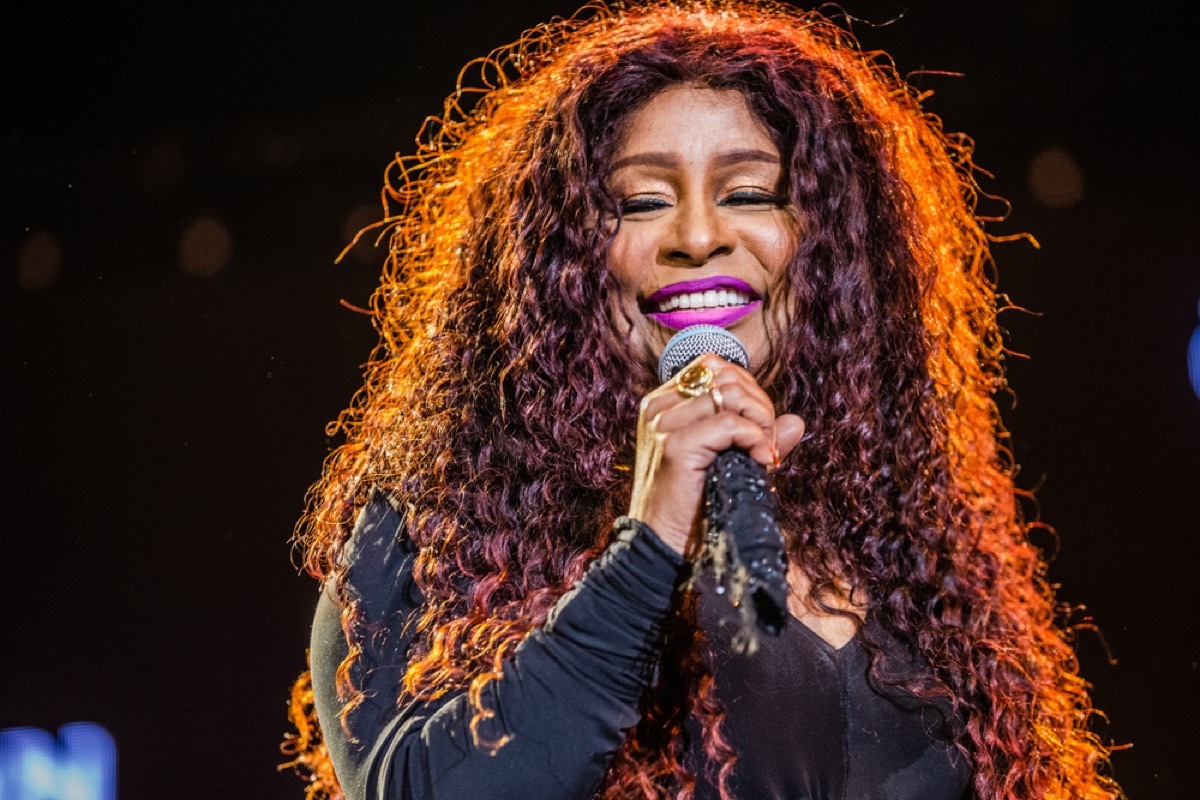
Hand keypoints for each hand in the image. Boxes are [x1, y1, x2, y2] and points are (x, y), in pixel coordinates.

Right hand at [628, 354, 804, 554]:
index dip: (748, 391)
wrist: (663, 548)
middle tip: (769, 446)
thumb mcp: (729, 463)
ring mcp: (663, 424)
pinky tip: (763, 462)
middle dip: (760, 407)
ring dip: (761, 424)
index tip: (760, 429)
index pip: (714, 367)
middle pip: (727, 377)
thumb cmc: (694, 507)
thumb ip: (758, 437)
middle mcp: (658, 408)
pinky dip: (756, 440)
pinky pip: (731, 424)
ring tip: (765, 456)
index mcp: (663, 404)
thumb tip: (796, 421)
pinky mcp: (674, 445)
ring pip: (731, 395)